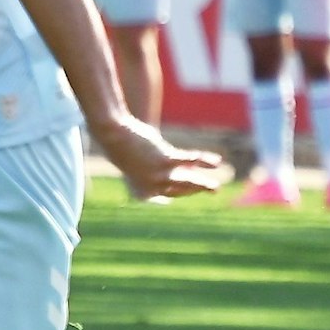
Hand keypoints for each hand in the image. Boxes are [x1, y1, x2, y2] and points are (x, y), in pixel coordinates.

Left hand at [92, 116, 222, 199]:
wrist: (113, 134)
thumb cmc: (122, 148)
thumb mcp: (136, 163)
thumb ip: (150, 171)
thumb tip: (168, 171)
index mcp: (142, 192)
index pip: (167, 195)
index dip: (180, 193)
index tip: (188, 193)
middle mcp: (151, 187)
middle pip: (180, 190)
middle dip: (196, 189)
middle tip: (213, 189)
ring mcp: (158, 175)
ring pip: (187, 182)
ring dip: (203, 185)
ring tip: (215, 188)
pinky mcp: (165, 160)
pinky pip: (190, 161)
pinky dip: (203, 161)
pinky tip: (216, 161)